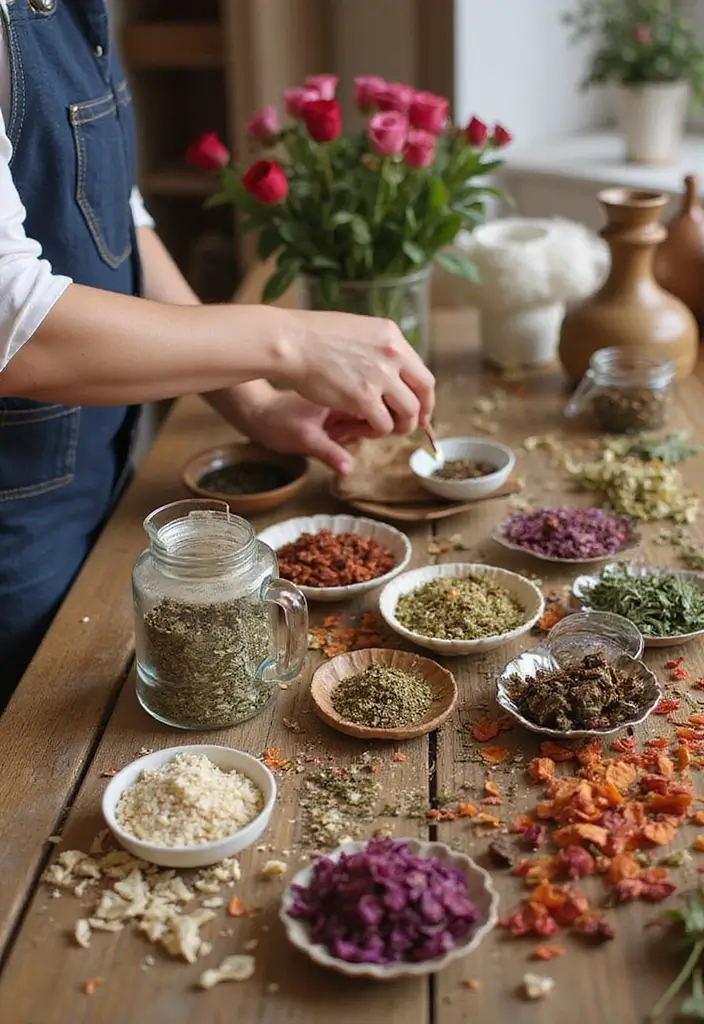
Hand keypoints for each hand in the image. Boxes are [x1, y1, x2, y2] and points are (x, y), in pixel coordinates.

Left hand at [238, 390, 375, 473]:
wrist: (258, 416)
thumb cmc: (277, 422)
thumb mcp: (304, 439)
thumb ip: (329, 453)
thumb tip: (349, 469)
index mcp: (341, 391)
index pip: (377, 400)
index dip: (377, 418)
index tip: (358, 432)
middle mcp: (345, 394)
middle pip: (376, 408)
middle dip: (365, 426)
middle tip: (339, 433)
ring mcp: (342, 403)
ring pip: (367, 417)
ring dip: (356, 430)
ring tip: (331, 432)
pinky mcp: (337, 412)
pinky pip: (355, 422)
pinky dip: (348, 432)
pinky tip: (330, 433)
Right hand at [284, 309, 434, 436]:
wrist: (292, 342)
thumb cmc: (313, 337)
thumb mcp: (357, 331)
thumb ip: (378, 350)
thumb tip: (391, 367)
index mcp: (392, 336)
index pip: (421, 371)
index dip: (423, 395)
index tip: (420, 408)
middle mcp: (393, 354)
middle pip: (424, 392)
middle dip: (420, 414)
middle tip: (410, 426)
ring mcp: (381, 376)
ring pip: (408, 412)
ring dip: (399, 426)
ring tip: (381, 428)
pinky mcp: (364, 397)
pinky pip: (384, 424)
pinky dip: (376, 431)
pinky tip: (363, 428)